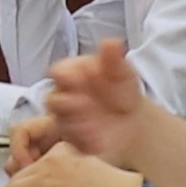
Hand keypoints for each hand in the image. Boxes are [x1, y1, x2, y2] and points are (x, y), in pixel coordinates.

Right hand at [36, 39, 162, 172]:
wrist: (133, 117)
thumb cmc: (119, 88)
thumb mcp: (121, 71)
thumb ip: (113, 58)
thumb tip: (111, 42)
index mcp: (70, 74)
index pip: (57, 72)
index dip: (64, 76)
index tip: (77, 79)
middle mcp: (64, 97)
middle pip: (52, 100)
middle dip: (65, 103)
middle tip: (83, 104)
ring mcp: (68, 120)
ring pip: (60, 123)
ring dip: (74, 124)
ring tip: (92, 126)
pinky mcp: (75, 140)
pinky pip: (73, 144)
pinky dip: (83, 143)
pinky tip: (98, 143)